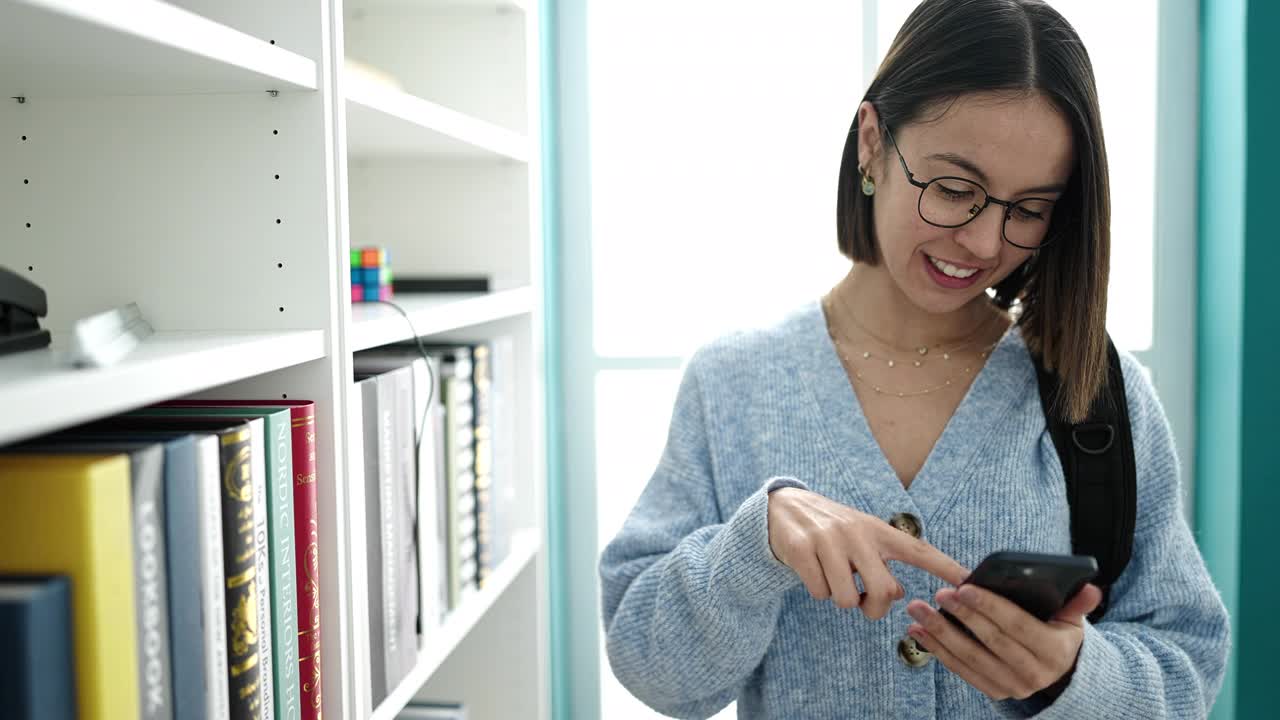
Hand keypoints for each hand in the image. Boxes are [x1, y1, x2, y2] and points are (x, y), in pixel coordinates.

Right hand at [767, 487, 968, 619]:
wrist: (784, 507)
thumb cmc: (832, 532)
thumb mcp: (862, 537)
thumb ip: (882, 562)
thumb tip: (898, 593)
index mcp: (878, 530)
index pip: (918, 550)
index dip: (945, 567)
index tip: (969, 582)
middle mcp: (858, 533)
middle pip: (883, 591)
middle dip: (872, 607)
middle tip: (860, 599)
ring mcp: (829, 539)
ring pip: (846, 599)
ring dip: (840, 599)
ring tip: (833, 578)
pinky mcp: (802, 549)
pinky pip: (819, 593)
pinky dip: (816, 590)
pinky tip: (812, 571)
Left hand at [905, 582, 1103, 700]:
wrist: (1059, 675)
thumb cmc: (1058, 635)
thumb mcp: (1072, 620)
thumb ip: (1077, 604)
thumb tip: (1091, 588)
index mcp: (1053, 651)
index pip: (1017, 625)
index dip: (990, 606)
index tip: (964, 587)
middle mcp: (1033, 673)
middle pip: (990, 641)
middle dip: (962, 615)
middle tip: (939, 594)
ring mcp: (1011, 685)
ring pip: (971, 657)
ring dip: (940, 633)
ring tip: (918, 611)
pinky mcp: (994, 691)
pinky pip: (961, 670)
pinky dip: (938, 650)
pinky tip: (918, 631)